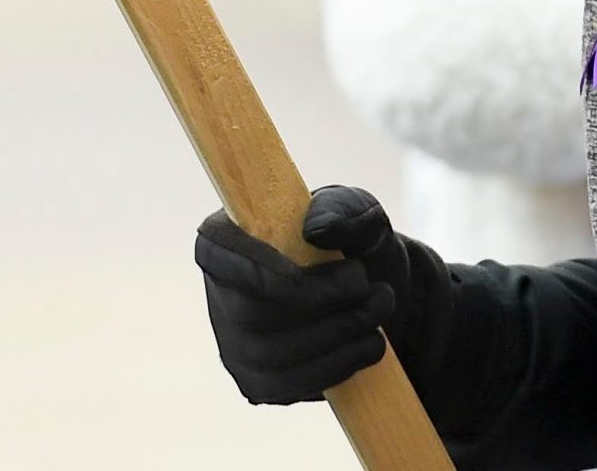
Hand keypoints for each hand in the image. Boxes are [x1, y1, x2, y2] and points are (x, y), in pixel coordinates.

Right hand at [194, 186, 412, 403]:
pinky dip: (335, 367)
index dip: (253, 267)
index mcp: (227, 237)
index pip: (217, 253)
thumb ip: (341, 209)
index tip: (301, 273)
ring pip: (271, 353)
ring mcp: (236, 344)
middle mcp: (221, 293)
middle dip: (315, 301)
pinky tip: (368, 345)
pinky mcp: (260, 383)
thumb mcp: (358, 211)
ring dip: (336, 334)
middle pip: (248, 310)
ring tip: (379, 308)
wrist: (375, 294)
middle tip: (366, 285)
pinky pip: (289, 385)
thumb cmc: (355, 241)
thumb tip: (315, 229)